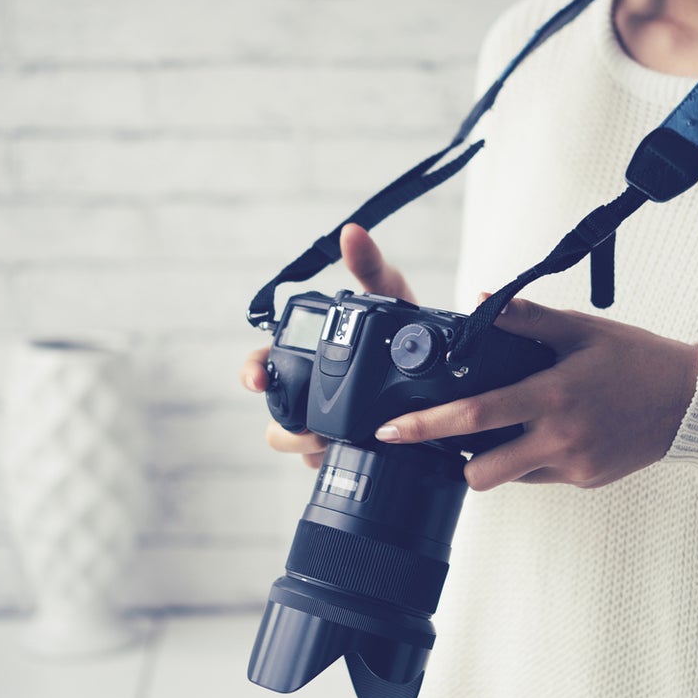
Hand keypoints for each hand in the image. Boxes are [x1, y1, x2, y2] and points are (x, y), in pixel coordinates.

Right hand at [240, 224, 415, 468]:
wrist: (444, 369)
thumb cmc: (402, 328)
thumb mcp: (390, 295)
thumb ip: (370, 268)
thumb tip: (352, 233)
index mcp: (307, 355)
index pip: (263, 363)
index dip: (252, 371)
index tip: (257, 381)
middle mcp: (309, 392)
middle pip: (275, 415)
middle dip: (284, 426)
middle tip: (309, 431)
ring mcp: (324, 425)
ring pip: (298, 446)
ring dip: (309, 447)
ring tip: (335, 443)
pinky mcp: (346, 451)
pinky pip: (328, 464)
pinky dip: (336, 462)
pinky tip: (357, 457)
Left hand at [374, 295, 697, 490]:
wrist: (693, 402)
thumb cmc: (637, 359)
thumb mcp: (581, 329)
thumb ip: (526, 318)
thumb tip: (480, 302)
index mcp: (552, 396)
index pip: (473, 416)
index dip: (425, 426)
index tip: (390, 431)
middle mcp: (559, 439)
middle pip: (480, 472)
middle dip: (451, 459)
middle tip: (439, 438)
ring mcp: (572, 466)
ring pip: (507, 477)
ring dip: (492, 458)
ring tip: (501, 428)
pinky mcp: (583, 481)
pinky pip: (536, 476)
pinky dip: (526, 458)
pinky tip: (540, 432)